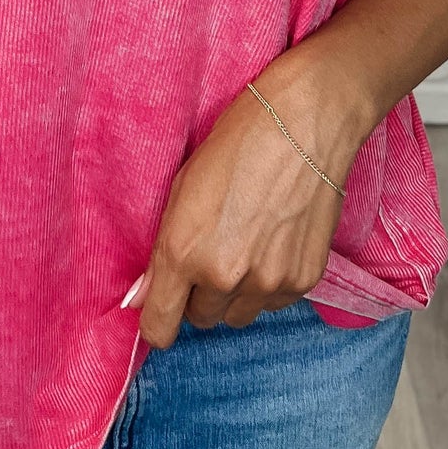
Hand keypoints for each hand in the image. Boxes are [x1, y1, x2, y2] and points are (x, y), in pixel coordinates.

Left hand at [124, 50, 373, 348]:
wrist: (306, 121)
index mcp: (183, 251)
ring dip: (237, 292)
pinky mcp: (303, 279)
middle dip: (201, 294)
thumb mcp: (183, 187)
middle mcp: (224, 276)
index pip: (160, 326)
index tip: (162, 311)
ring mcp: (268, 281)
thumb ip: (162, 253)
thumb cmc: (238, 141)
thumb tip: (140, 300)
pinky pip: (275, 302)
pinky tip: (275, 241)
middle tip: (213, 250)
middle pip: (202, 319)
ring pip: (240, 314)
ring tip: (247, 242)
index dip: (158, 322)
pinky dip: (271, 283)